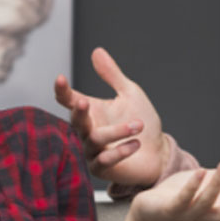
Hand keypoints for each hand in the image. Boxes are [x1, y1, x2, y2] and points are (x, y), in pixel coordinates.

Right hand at [54, 47, 166, 185]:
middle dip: (78, 112)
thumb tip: (97, 51)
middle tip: (84, 103)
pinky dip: (121, 151)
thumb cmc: (143, 122)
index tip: (60, 79)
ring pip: (95, 139)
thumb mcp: (130, 94)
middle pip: (75, 121)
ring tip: (139, 125)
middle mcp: (87, 131)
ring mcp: (91, 151)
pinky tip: (136, 144)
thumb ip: (112, 75)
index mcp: (91, 111)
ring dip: (118, 131)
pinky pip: (105, 160)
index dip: (62, 90)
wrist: (159, 152)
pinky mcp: (100, 169)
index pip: (69, 100)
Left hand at [130, 161, 219, 220]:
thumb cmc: (182, 194)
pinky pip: (183, 198)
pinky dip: (192, 186)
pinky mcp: (170, 208)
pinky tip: (201, 172)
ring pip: (205, 202)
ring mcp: (187, 212)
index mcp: (215, 209)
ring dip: (216, 185)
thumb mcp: (211, 184)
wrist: (149, 208)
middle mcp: (204, 214)